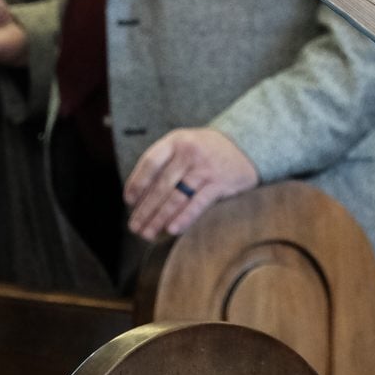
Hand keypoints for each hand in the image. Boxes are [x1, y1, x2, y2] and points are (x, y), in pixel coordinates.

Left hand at [122, 128, 259, 240]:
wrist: (245, 146)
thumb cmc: (205, 151)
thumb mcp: (184, 146)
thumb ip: (163, 164)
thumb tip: (137, 198)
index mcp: (176, 141)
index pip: (150, 163)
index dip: (137, 183)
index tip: (129, 202)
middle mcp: (189, 152)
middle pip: (161, 185)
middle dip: (145, 209)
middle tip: (135, 228)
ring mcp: (205, 167)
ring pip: (177, 197)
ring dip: (159, 218)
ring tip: (148, 233)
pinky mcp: (220, 182)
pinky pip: (198, 203)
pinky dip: (184, 218)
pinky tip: (172, 229)